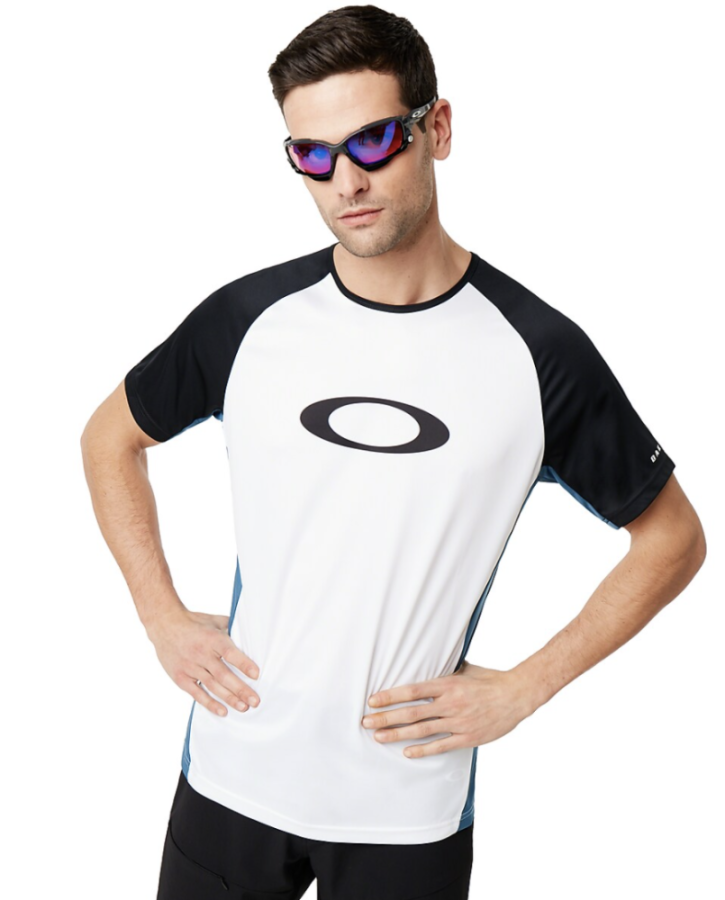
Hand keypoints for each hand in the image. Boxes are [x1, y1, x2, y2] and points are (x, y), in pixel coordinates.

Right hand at [147, 607, 260, 716]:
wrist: (165, 625)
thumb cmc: (194, 623)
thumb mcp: (215, 621)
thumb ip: (232, 629)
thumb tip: (251, 636)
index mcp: (212, 639)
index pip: (230, 653)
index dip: (243, 664)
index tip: (256, 675)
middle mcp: (201, 654)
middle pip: (223, 675)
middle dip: (240, 689)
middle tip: (255, 701)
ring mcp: (190, 667)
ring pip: (212, 686)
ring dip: (229, 698)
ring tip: (243, 707)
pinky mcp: (181, 678)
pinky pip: (197, 694)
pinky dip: (210, 704)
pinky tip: (223, 711)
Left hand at [361, 661, 534, 757]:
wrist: (517, 695)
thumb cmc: (489, 680)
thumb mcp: (465, 669)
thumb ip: (445, 671)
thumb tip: (428, 662)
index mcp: (448, 684)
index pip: (412, 690)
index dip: (390, 696)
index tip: (373, 700)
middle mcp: (450, 703)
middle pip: (411, 712)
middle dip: (386, 717)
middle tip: (366, 722)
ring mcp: (458, 721)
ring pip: (421, 730)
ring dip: (397, 734)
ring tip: (378, 737)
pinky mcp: (467, 737)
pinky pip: (441, 745)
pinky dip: (423, 750)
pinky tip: (406, 752)